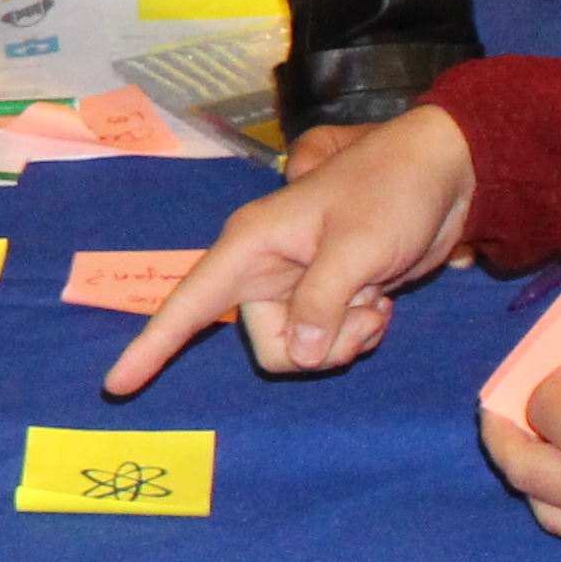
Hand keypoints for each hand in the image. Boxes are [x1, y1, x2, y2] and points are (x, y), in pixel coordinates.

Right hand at [102, 104, 474, 393]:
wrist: (444, 176)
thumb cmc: (391, 191)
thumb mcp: (356, 246)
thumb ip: (321, 303)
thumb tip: (298, 354)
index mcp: (251, 245)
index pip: (189, 302)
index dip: (152, 345)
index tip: (116, 385)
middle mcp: (264, 270)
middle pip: (265, 345)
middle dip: (314, 346)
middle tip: (360, 309)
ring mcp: (297, 287)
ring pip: (300, 351)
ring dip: (344, 340)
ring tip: (375, 302)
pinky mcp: (329, 299)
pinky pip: (328, 345)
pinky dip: (358, 335)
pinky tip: (381, 303)